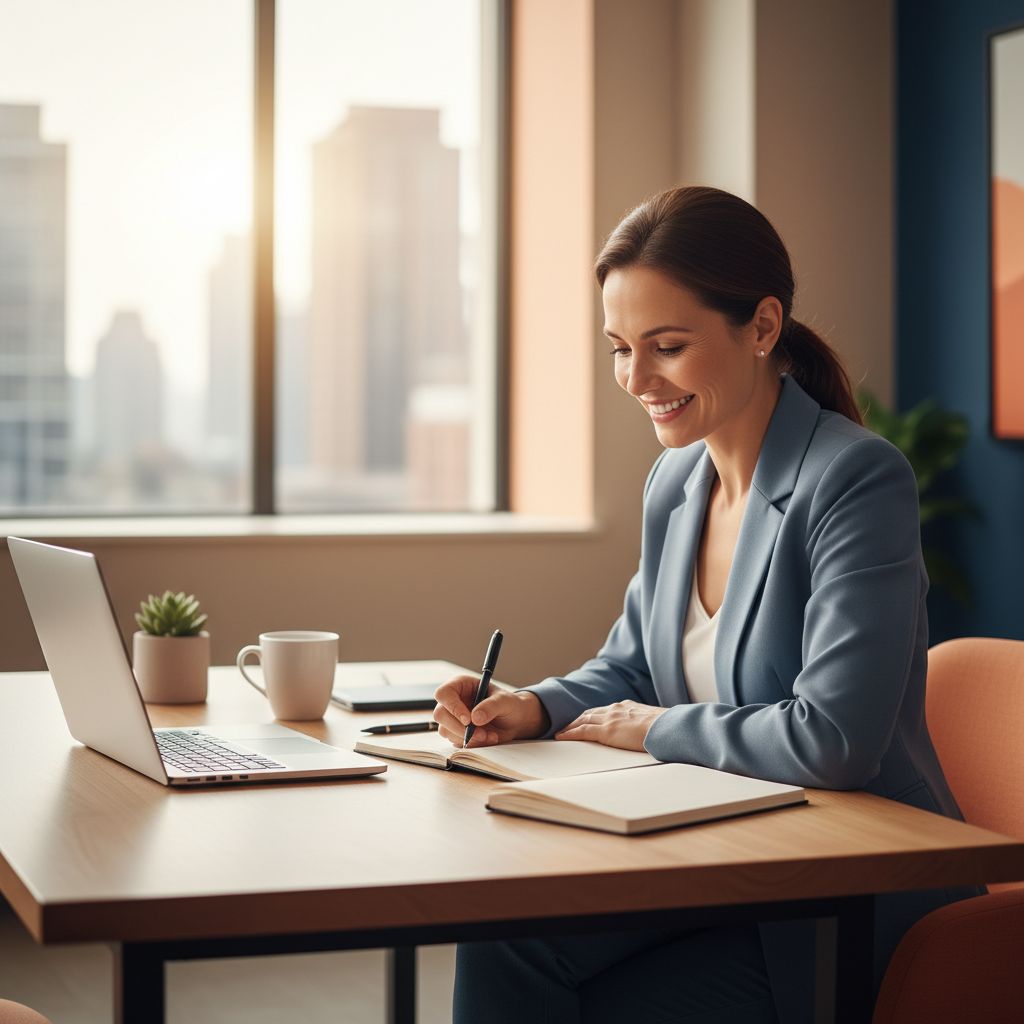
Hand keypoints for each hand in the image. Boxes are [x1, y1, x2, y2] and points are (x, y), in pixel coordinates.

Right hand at [433, 676, 550, 747]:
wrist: (515, 721)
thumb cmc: (509, 704)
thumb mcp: (504, 701)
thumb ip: (491, 706)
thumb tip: (475, 718)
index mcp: (461, 685)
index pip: (444, 693)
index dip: (452, 706)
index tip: (468, 720)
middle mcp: (453, 701)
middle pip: (440, 714)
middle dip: (460, 728)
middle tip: (481, 734)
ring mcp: (453, 717)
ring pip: (445, 730)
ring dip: (468, 738)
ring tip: (489, 736)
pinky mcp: (456, 732)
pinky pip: (455, 741)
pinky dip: (472, 744)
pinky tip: (487, 738)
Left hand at [554, 700, 667, 750]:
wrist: (666, 727)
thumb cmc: (666, 728)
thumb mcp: (654, 722)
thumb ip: (646, 725)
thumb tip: (650, 732)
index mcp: (627, 706)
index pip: (604, 710)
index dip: (593, 715)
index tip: (585, 719)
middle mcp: (615, 709)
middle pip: (590, 713)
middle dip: (577, 719)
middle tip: (567, 725)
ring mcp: (609, 719)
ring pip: (583, 721)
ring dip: (570, 726)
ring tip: (560, 732)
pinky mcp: (606, 731)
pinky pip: (582, 732)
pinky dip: (569, 733)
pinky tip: (560, 737)